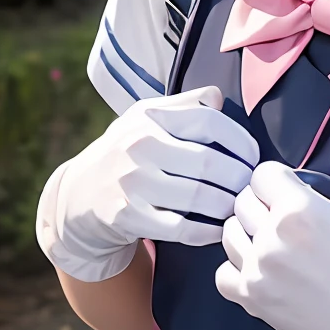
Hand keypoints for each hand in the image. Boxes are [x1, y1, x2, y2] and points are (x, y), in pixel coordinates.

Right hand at [37, 86, 259, 282]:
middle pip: (210, 163)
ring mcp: (133, 182)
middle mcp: (140, 146)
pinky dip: (207, 231)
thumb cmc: (123, 153)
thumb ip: (184, 105)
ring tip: (237, 207)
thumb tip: (218, 97)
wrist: (77, 196)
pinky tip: (218, 229)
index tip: (253, 157)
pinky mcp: (129, 216)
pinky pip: (182, 228)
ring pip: (200, 197)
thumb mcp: (144, 119)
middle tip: (249, 188)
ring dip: (227, 205)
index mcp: (150, 117)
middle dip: (239, 178)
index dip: (240, 140)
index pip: (209, 121)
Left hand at [215, 146, 329, 329]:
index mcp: (300, 209)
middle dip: (261, 203)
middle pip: (243, 200)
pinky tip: (258, 269)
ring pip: (229, 233)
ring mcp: (258, 268)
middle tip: (282, 217)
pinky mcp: (251, 297)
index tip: (288, 190)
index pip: (263, 174)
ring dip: (246, 232)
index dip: (276, 179)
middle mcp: (272, 236)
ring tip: (269, 241)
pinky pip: (223, 273)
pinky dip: (236, 269)